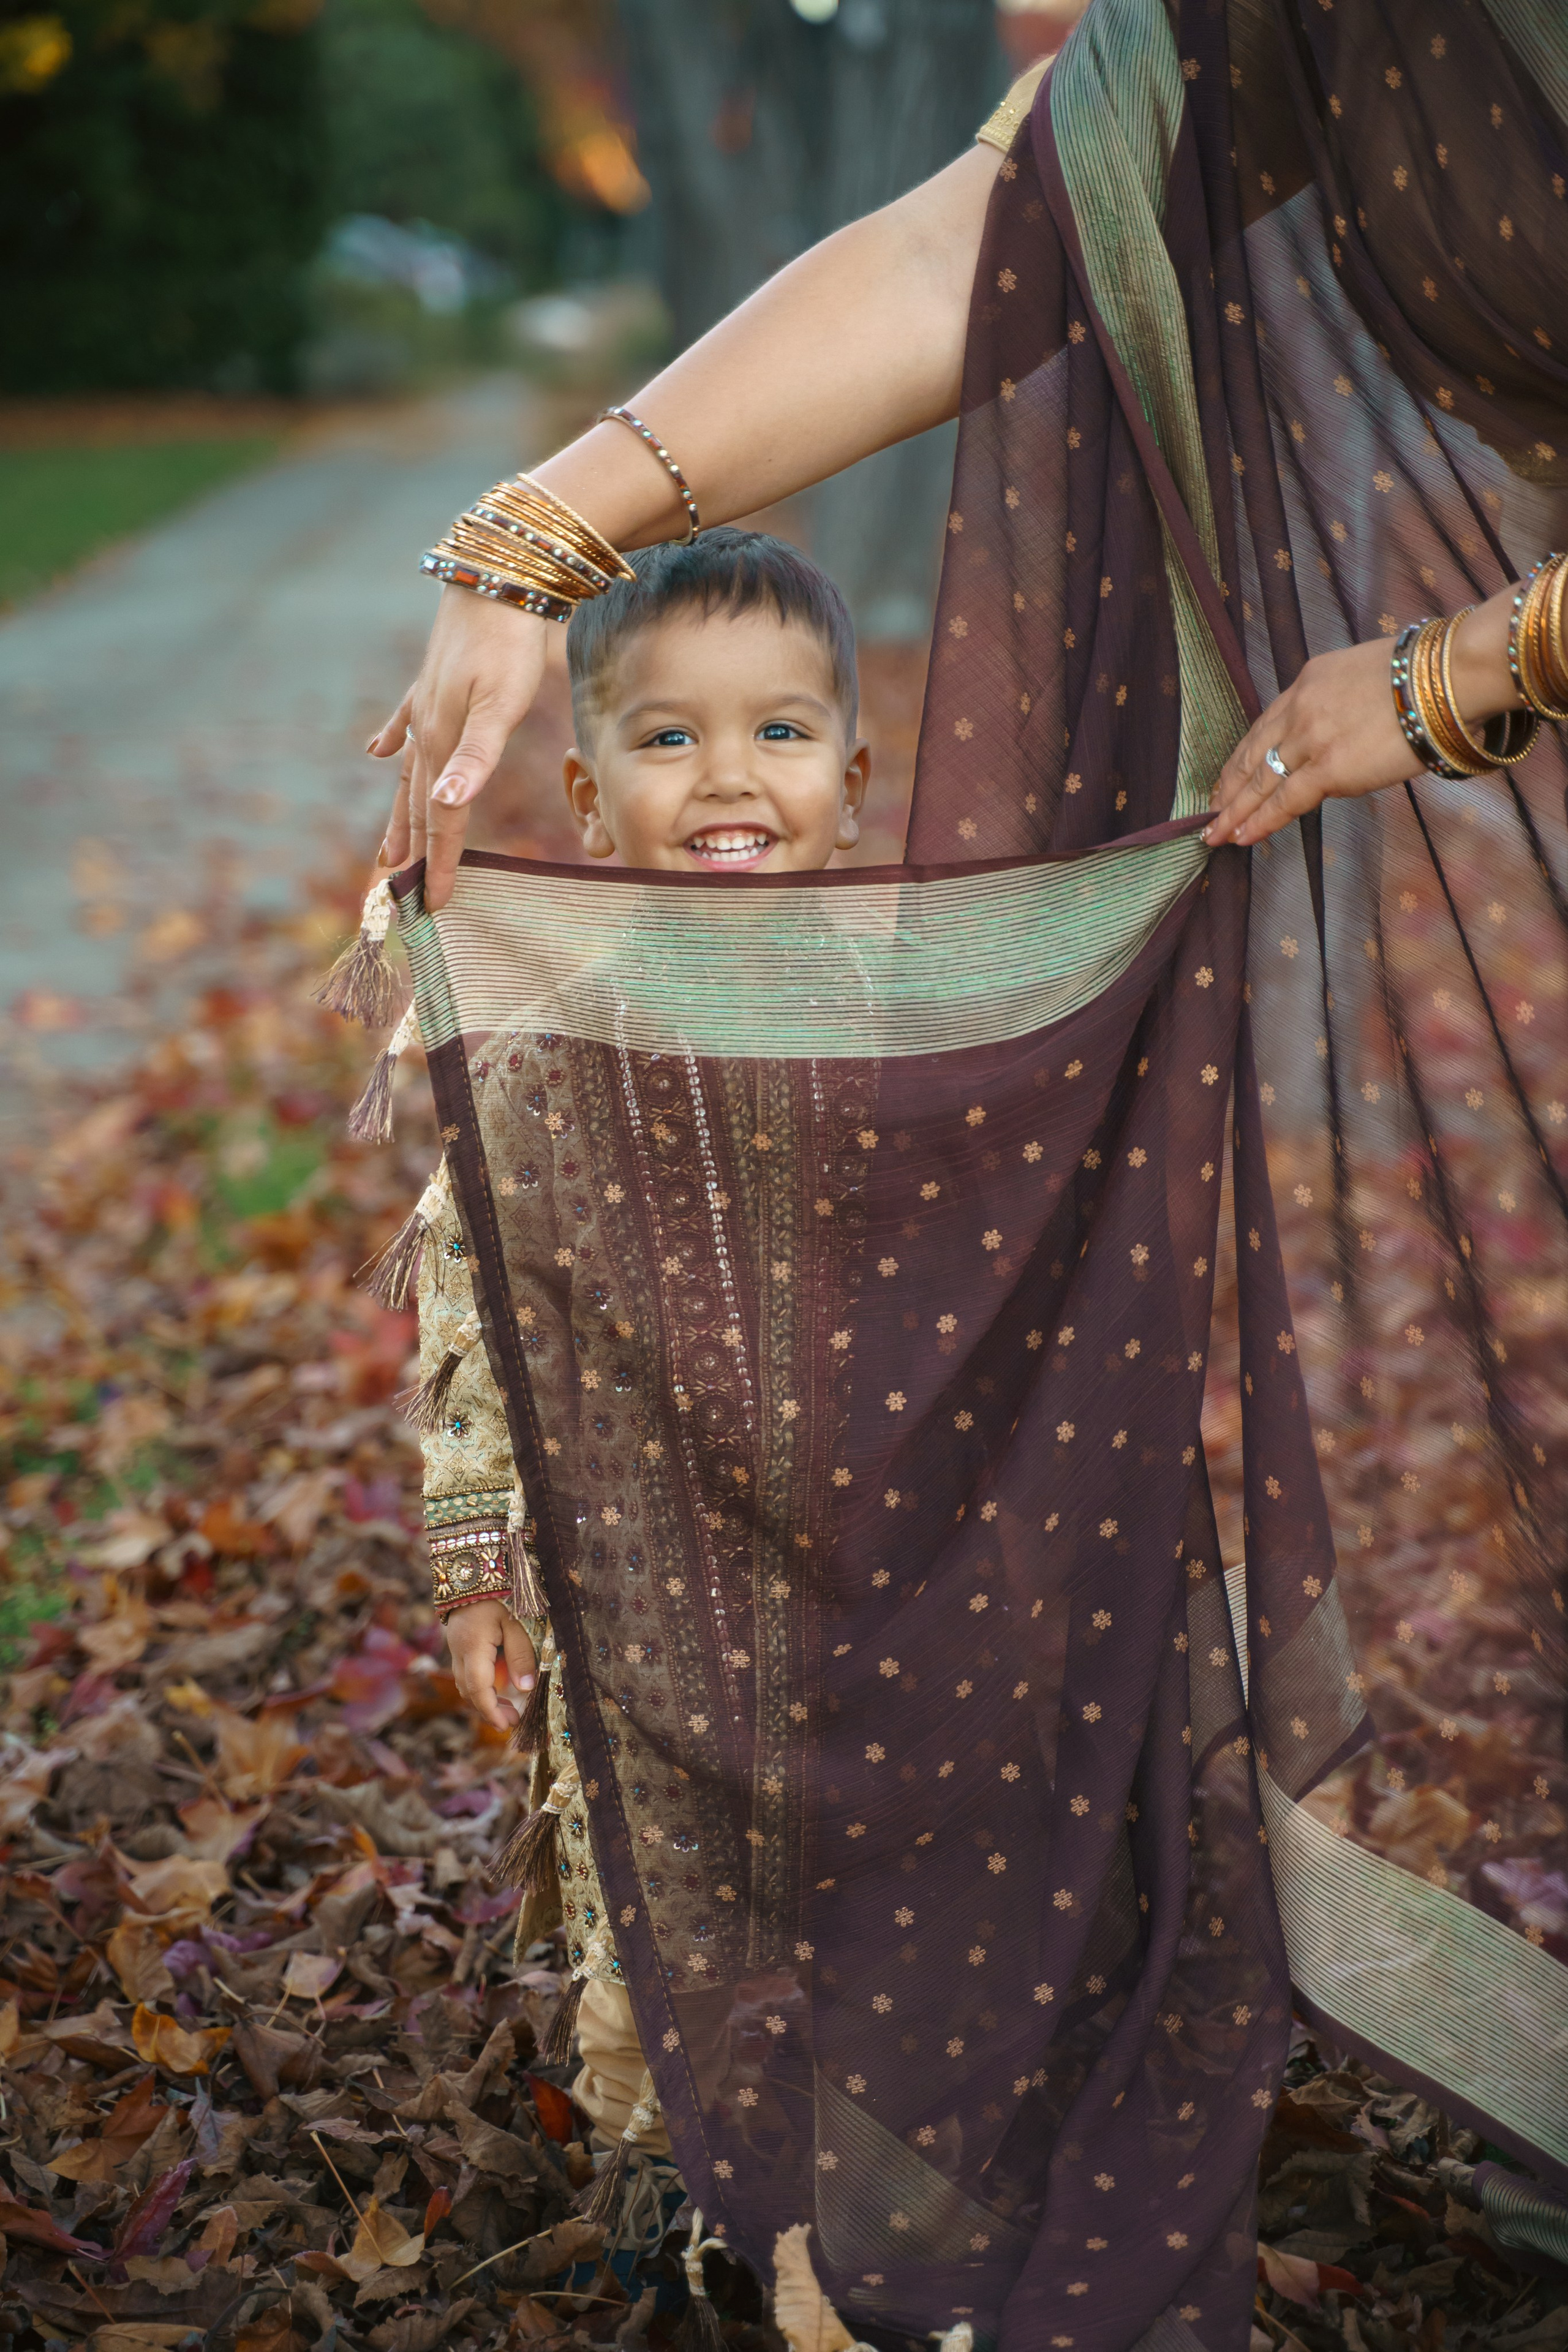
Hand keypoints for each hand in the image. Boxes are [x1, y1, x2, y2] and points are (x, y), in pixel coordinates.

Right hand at [370, 589, 548, 909]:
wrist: (496, 576)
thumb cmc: (508, 644)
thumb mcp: (500, 705)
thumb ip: (475, 758)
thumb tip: (446, 805)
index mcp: (442, 743)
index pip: (442, 819)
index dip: (440, 863)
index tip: (435, 905)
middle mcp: (426, 730)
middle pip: (418, 805)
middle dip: (413, 852)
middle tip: (401, 895)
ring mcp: (425, 705)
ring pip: (408, 775)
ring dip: (400, 814)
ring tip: (387, 849)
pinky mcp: (432, 683)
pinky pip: (404, 724)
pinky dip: (390, 741)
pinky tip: (376, 752)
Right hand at [444, 1600, 537, 1733]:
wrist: (471, 1579)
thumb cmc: (497, 1597)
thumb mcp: (515, 1623)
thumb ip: (520, 1655)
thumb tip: (525, 1687)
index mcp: (473, 1648)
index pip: (478, 1688)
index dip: (491, 1711)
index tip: (505, 1726)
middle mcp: (459, 1653)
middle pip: (469, 1692)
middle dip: (490, 1710)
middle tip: (514, 1720)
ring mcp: (455, 1651)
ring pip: (466, 1685)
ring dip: (484, 1700)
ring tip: (509, 1709)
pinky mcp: (458, 1648)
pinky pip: (466, 1675)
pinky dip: (480, 1688)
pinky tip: (497, 1689)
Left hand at [1204, 588, 1518, 848]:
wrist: (1448, 677)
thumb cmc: (1427, 678)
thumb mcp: (1366, 677)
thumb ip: (1341, 704)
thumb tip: (1341, 733)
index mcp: (1309, 681)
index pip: (1266, 724)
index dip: (1244, 754)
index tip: (1229, 774)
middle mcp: (1301, 707)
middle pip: (1253, 752)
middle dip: (1229, 784)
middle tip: (1210, 809)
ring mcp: (1311, 738)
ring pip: (1260, 780)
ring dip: (1235, 810)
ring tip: (1214, 832)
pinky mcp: (1329, 768)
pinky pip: (1283, 801)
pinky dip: (1258, 821)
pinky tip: (1240, 836)